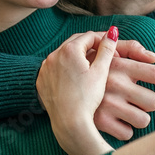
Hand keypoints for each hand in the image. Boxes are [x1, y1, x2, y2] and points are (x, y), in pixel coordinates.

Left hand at [37, 27, 119, 154]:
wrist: (69, 122)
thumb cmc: (87, 97)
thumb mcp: (101, 72)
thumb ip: (107, 49)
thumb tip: (113, 32)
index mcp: (69, 50)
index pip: (89, 37)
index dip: (103, 41)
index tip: (112, 49)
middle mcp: (53, 55)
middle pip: (75, 43)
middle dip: (89, 46)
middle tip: (103, 55)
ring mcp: (45, 69)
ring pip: (63, 56)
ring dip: (76, 57)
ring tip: (90, 66)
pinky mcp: (41, 81)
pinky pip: (54, 69)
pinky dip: (64, 69)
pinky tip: (75, 77)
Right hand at [93, 41, 154, 139]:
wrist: (61, 91)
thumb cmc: (88, 70)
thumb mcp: (107, 54)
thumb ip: (131, 49)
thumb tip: (154, 57)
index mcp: (121, 65)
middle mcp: (116, 84)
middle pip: (153, 102)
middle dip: (149, 105)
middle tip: (138, 103)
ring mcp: (108, 104)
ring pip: (143, 120)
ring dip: (138, 119)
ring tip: (127, 113)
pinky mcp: (101, 121)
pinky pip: (127, 133)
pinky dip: (124, 130)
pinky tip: (116, 122)